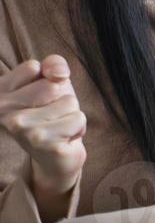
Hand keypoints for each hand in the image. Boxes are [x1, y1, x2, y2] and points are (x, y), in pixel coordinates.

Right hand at [0, 56, 86, 198]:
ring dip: (72, 114)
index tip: (41, 96)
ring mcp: (20, 127)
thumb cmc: (53, 114)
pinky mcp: (42, 142)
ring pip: (69, 102)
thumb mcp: (52, 82)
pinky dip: (78, 128)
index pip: (32, 66)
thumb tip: (58, 73)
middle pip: (53, 85)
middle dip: (63, 98)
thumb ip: (53, 65)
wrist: (55, 157)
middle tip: (53, 115)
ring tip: (58, 127)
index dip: (48, 78)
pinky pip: (78, 119)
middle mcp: (2, 110)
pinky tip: (63, 138)